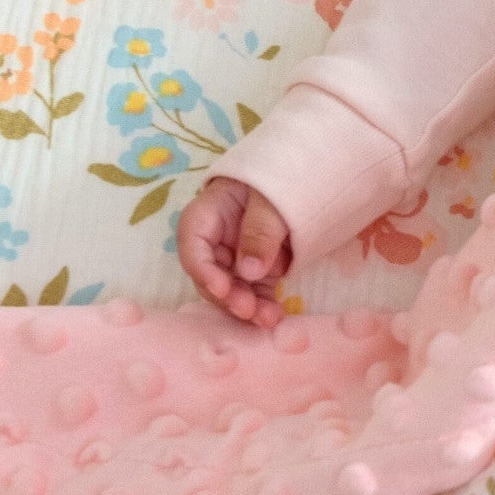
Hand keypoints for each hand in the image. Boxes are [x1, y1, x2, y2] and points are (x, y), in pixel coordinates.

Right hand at [178, 176, 292, 327]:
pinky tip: (274, 316)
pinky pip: (253, 292)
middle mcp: (216, 239)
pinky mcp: (256, 270)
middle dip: (227, 296)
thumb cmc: (281, 177)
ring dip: (246, 307)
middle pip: (210, 273)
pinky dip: (261, 305)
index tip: (222, 289)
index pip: (192, 243)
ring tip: (268, 319)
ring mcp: (234, 256)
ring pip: (231, 289)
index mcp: (208, 212)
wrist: (302, 176)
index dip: (204, 270)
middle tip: (248, 310)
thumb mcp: (271, 197)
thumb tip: (249, 271)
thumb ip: (260, 229)